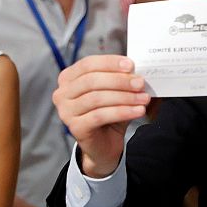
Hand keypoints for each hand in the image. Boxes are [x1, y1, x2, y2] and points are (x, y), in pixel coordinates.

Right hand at [52, 55, 149, 177]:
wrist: (104, 143)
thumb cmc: (109, 112)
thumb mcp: (114, 91)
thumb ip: (120, 78)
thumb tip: (135, 70)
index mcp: (68, 77)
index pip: (88, 64)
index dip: (110, 62)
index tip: (131, 65)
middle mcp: (62, 93)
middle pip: (92, 81)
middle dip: (120, 81)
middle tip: (141, 83)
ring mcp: (66, 111)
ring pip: (97, 98)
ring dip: (125, 97)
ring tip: (144, 98)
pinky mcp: (75, 127)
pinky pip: (100, 116)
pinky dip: (122, 112)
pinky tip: (138, 111)